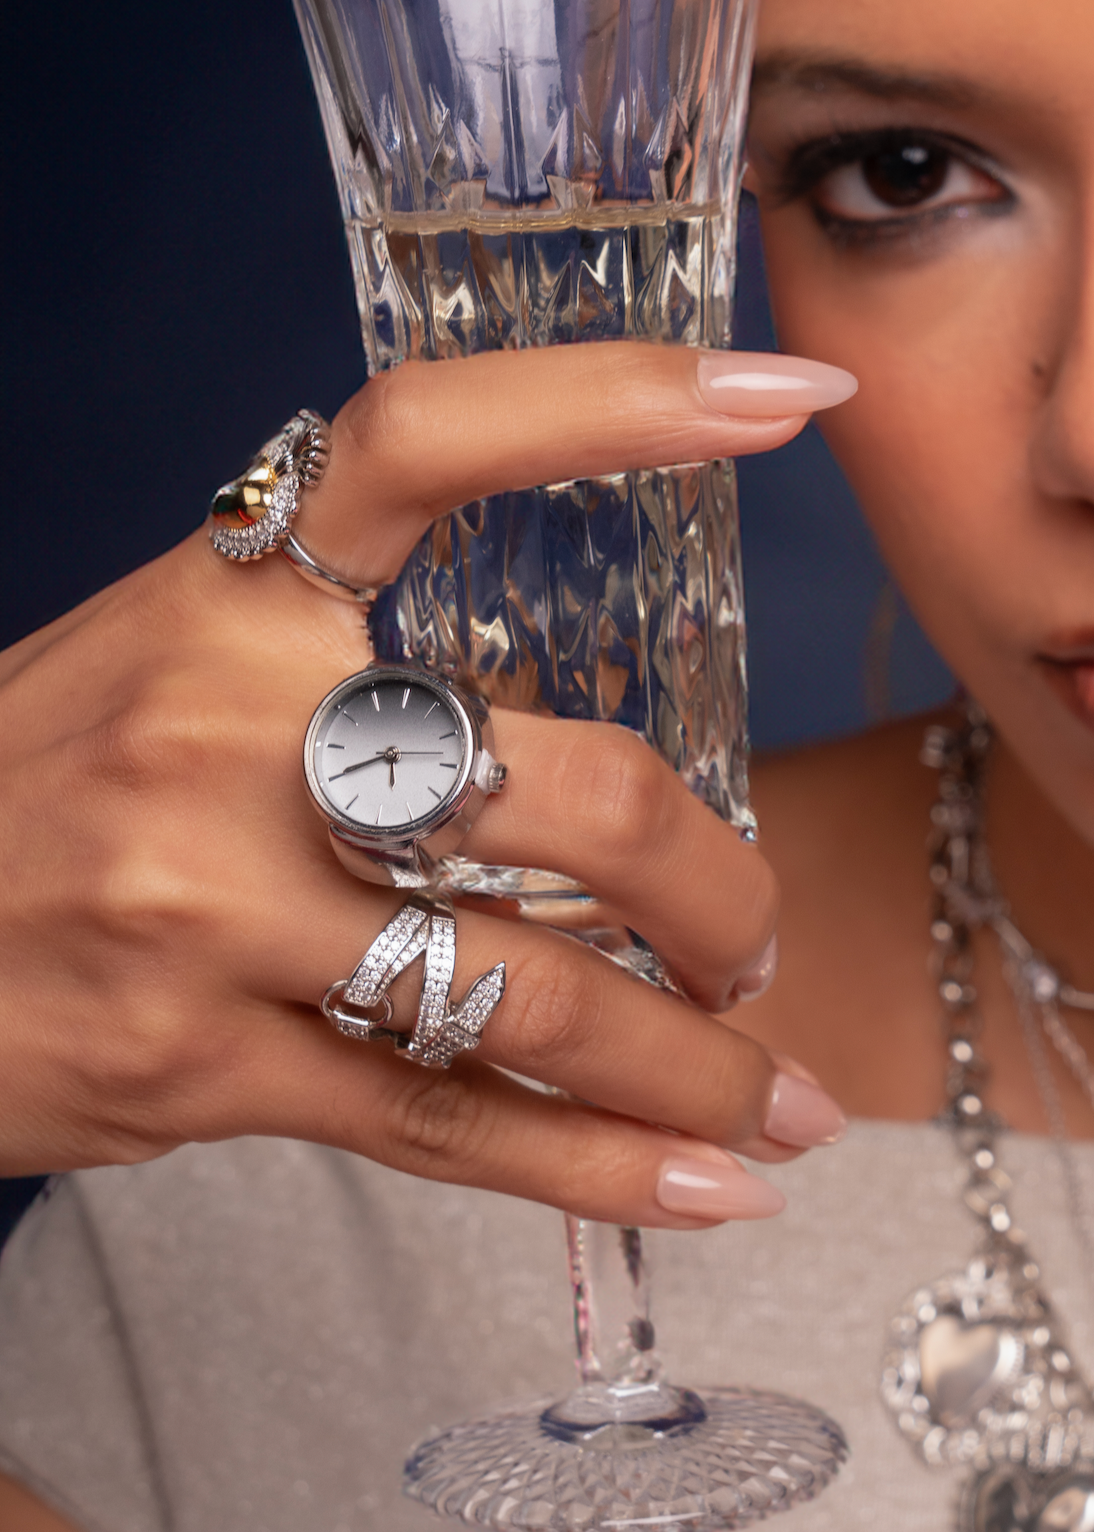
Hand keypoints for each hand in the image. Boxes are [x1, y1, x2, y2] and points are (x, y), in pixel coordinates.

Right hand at [0, 343, 852, 1224]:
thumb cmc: (38, 786)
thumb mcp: (162, 662)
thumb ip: (329, 661)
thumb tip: (537, 730)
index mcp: (224, 595)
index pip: (428, 442)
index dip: (612, 399)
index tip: (780, 399)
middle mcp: (227, 736)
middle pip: (573, 794)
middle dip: (719, 890)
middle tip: (751, 941)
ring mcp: (213, 911)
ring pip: (535, 996)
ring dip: (692, 1057)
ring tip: (779, 1096)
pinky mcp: (201, 1067)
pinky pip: (446, 1118)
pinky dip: (599, 1162)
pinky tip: (705, 1179)